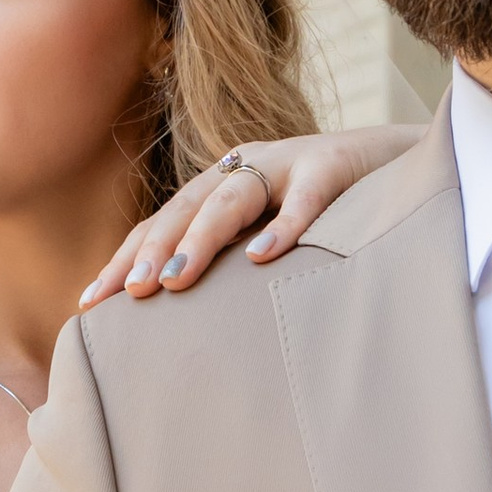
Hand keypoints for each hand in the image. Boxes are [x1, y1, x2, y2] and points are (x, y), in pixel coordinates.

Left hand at [79, 125, 420, 305]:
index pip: (161, 222)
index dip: (126, 258)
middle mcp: (245, 168)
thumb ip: (231, 267)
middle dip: (152, 251)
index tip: (91, 303)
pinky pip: (308, 199)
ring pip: (233, 198)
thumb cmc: (327, 213)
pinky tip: (261, 258)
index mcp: (221, 184)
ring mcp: (288, 163)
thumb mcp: (269, 233)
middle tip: (131, 295)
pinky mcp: (334, 166)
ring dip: (200, 240)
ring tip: (174, 282)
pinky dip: (284, 227)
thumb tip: (181, 330)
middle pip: (185, 207)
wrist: (399, 161)